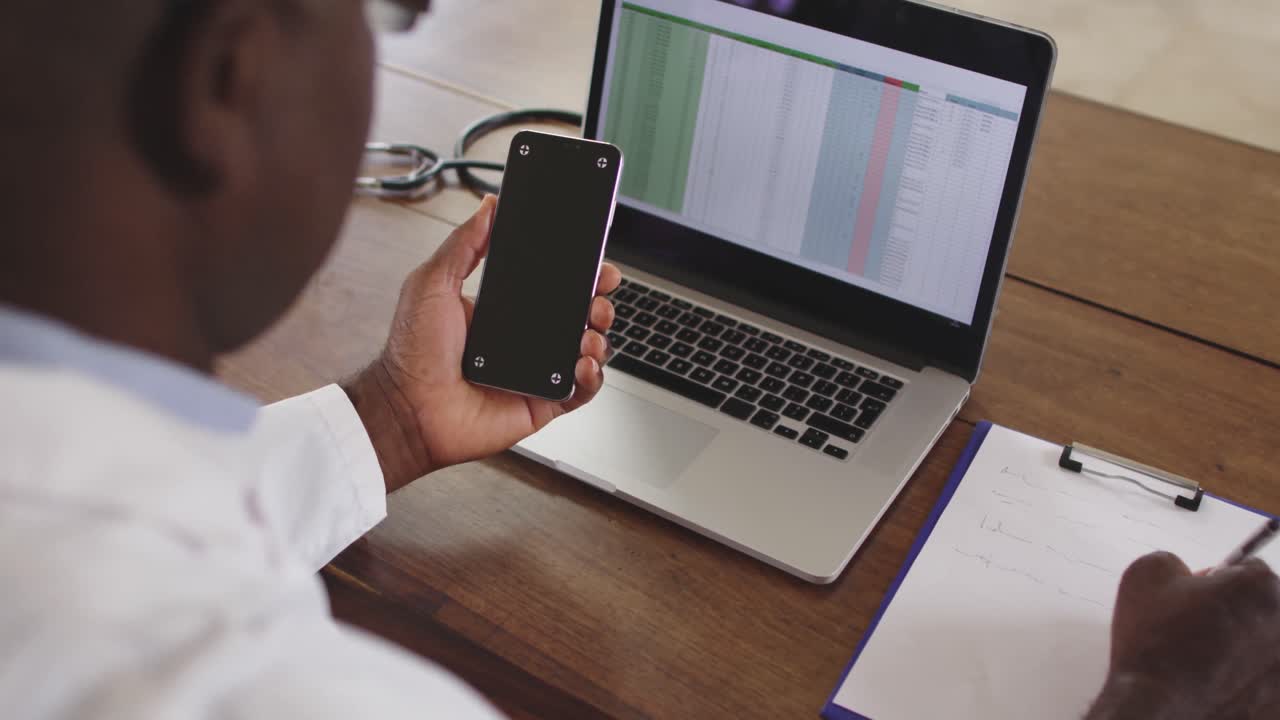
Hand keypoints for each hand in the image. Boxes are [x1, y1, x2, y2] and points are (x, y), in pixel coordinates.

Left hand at [344, 195, 621, 491]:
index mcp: (505, 310)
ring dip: (599, 334)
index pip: (552, 286)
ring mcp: (537, 372)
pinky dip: (592, 376)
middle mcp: (526, 340)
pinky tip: (582, 362)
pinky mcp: (543, 402)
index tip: (592, 259)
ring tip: (589, 329)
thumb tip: (487, 207)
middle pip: (579, 314)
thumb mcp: (432, 283)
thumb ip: (463, 243)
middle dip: (598, 299)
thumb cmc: (412, 353)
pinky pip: (581, 390)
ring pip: (587, 349)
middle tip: (600, 291)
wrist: (408, 408)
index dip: (577, 273)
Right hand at [1086, 551, 1279, 719]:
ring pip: (1264, 647)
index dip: (1217, 581)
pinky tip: (1216, 686)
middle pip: (1262, 608)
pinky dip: (1245, 683)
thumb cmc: (1155, 646)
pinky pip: (1262, 683)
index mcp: (1260, 587)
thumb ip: (1172, 561)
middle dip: (1237, 614)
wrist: (1159, 708)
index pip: (1248, 570)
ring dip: (1243, 649)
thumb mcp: (1144, 574)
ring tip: (1205, 663)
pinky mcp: (1278, 701)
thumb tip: (1181, 574)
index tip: (1198, 597)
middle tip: (1198, 631)